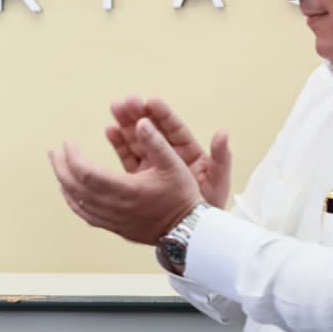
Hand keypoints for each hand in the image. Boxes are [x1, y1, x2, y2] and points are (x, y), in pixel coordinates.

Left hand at [50, 118, 201, 244]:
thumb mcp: (174, 164)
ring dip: (64, 183)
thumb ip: (156, 142)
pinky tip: (68, 191)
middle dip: (61, 167)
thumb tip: (141, 121)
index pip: (86, 173)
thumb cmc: (182, 196)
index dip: (72, 157)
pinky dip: (72, 201)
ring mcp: (112, 220)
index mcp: (126, 189)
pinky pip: (85, 214)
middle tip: (54, 152)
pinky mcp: (114, 227)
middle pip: (75, 187)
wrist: (187, 231)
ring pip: (77, 202)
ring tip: (58, 167)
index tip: (67, 143)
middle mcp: (114, 207)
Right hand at [105, 96, 231, 207]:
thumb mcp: (218, 180)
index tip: (151, 102)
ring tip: (115, 108)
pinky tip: (110, 130)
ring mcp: (153, 166)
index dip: (163, 115)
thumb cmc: (209, 204)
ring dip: (126, 124)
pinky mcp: (140, 177)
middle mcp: (169, 156)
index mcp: (189, 153)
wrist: (192, 229)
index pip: (174, 129)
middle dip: (139, 114)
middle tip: (126, 101)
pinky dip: (119, 143)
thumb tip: (223, 133)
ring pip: (138, 140)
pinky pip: (128, 157)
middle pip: (153, 130)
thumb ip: (221, 157)